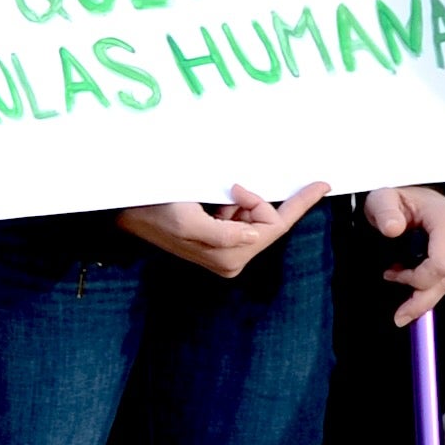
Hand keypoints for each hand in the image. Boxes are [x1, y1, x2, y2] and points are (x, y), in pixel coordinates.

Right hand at [114, 180, 328, 281]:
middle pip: (268, 224)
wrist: (126, 211)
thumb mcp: (186, 220)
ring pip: (255, 219)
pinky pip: (243, 219)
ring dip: (241, 202)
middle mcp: (232, 260)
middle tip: (231, 186)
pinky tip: (212, 203)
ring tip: (211, 197)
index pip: (273, 227)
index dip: (288, 203)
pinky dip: (235, 204)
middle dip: (255, 202)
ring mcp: (227, 253)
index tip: (319, 184)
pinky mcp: (220, 243)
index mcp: (229, 257)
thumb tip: (256, 233)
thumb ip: (224, 233)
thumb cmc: (154, 210)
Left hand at [364, 185, 444, 325]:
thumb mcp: (382, 199)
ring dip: (425, 289)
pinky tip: (415, 275)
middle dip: (421, 296)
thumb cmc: (400, 198)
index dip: (417, 280)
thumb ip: (384, 212)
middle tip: (400, 313)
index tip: (392, 275)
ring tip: (399, 275)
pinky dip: (433, 283)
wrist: (418, 195)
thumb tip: (392, 229)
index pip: (441, 265)